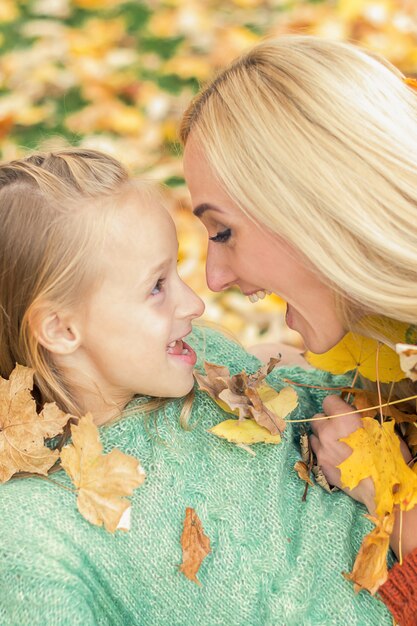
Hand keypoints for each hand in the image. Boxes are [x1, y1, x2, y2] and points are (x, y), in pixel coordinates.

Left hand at [310, 395, 416, 559]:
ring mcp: (322, 451)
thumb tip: (353, 413)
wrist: (382, 490)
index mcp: (343, 419)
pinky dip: (324, 453)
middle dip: (327, 421)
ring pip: (314, 436)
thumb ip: (362, 419)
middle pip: (317, 418)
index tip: (342, 412)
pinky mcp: (321, 467)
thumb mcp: (381, 431)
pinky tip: (338, 459)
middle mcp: (328, 432)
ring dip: (323, 437)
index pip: (328, 401)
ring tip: (338, 445)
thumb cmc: (387, 458)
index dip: (337, 406)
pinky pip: (317, 453)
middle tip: (340, 429)